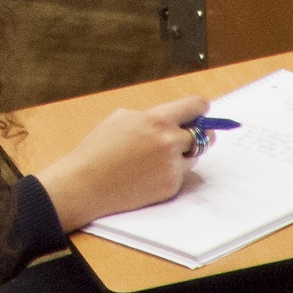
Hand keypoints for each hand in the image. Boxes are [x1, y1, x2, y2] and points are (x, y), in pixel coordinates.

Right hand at [38, 95, 210, 231]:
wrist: (87, 183)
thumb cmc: (99, 147)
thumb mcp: (122, 118)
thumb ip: (152, 116)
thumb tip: (176, 119)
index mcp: (157, 120)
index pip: (195, 106)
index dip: (200, 107)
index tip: (201, 110)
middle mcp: (170, 142)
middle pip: (204, 135)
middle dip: (197, 132)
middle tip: (187, 133)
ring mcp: (172, 166)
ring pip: (193, 156)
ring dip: (183, 153)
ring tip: (154, 156)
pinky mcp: (171, 186)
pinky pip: (180, 174)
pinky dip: (169, 171)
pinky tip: (146, 172)